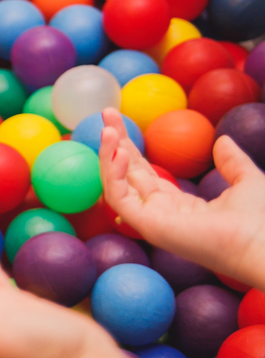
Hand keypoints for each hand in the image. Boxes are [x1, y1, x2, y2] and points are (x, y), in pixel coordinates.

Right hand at [98, 108, 264, 290]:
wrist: (263, 245)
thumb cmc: (261, 221)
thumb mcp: (246, 181)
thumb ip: (232, 162)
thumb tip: (223, 140)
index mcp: (178, 206)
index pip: (144, 172)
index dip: (131, 146)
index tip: (121, 120)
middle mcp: (159, 213)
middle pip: (126, 173)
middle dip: (114, 143)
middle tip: (107, 113)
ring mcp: (151, 221)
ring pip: (115, 185)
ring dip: (108, 156)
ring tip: (108, 129)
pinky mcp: (148, 226)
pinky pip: (119, 198)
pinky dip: (114, 174)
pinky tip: (121, 152)